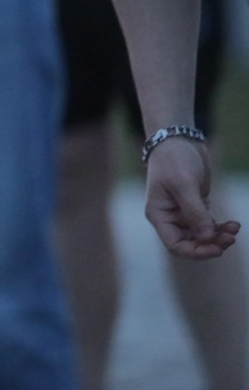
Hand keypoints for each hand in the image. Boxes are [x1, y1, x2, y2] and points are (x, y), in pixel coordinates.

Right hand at [144, 137, 239, 258]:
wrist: (179, 141)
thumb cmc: (174, 161)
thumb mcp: (185, 185)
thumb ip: (195, 212)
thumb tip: (206, 238)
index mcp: (159, 215)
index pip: (175, 244)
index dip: (195, 251)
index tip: (217, 249)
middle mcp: (169, 218)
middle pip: (190, 243)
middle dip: (211, 243)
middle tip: (231, 238)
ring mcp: (182, 213)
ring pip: (201, 236)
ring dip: (218, 236)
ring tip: (234, 228)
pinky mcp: (195, 207)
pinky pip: (208, 225)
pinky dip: (220, 227)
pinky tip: (233, 224)